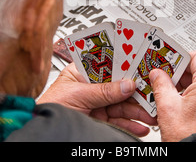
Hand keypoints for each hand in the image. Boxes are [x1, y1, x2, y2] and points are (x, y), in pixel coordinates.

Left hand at [37, 63, 156, 136]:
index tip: (141, 63)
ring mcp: (96, 104)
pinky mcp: (99, 120)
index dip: (125, 63)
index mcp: (82, 72)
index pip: (108, 64)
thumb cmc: (49, 107)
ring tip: (150, 114)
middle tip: (152, 92)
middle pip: (119, 86)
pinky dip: (131, 124)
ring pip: (123, 105)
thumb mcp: (77, 94)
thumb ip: (103, 91)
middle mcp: (91, 87)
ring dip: (138, 110)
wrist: (43, 133)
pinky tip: (140, 125)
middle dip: (137, 91)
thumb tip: (126, 84)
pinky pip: (119, 120)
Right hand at [150, 50, 195, 141]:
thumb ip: (161, 85)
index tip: (170, 62)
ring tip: (174, 98)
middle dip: (183, 75)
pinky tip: (186, 110)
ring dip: (191, 88)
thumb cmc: (190, 139)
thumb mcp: (167, 108)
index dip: (183, 57)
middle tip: (167, 81)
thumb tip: (158, 74)